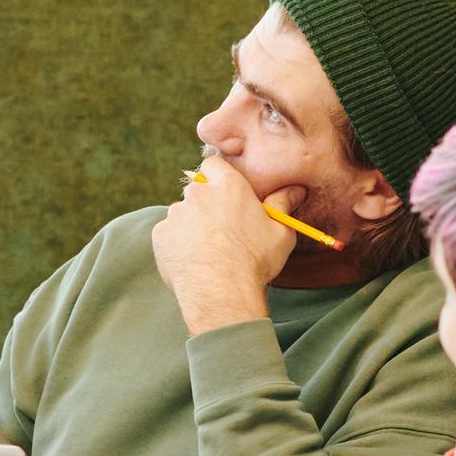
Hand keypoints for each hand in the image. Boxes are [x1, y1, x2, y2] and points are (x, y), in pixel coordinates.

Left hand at [150, 165, 298, 335]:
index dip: (218, 177)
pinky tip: (193, 260)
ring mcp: (176, 213)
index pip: (214, 165)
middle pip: (198, 191)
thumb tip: (294, 188)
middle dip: (206, 204)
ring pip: (182, 213)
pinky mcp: (161, 234)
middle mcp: (198, 194)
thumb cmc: (255, 260)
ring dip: (191, 225)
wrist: (221, 290)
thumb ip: (282, 205)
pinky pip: (169, 233)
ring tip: (208, 250)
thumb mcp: (280, 232)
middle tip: (221, 228)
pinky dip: (177, 243)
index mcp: (228, 186)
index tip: (225, 192)